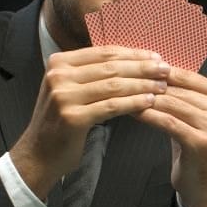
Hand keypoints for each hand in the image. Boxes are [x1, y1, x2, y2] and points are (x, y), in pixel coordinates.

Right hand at [10, 46, 168, 198]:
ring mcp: (63, 96)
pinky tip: (150, 102)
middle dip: (142, 68)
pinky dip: (133, 103)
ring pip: (114, 85)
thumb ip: (93, 72)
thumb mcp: (71, 88)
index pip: (104, 52)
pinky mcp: (73, 117)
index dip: (133, 54)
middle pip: (111, 67)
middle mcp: (58, 75)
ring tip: (163, 86)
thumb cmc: (62, 120)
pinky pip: (112, 106)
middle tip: (166, 69)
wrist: (39, 154)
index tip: (156, 56)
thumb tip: (133, 59)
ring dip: (142, 85)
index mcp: (59, 62)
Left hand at [135, 66, 206, 206]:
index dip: (158, 70)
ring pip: (171, 104)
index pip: (186, 76)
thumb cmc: (192, 142)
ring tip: (122, 94)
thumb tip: (150, 65)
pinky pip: (168, 122)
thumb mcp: (191, 113)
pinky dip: (148, 116)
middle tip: (121, 80)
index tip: (133, 67)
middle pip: (177, 89)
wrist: (201, 180)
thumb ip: (180, 91)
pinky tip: (132, 112)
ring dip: (144, 99)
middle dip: (147, 85)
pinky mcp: (201, 141)